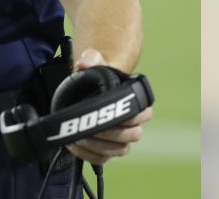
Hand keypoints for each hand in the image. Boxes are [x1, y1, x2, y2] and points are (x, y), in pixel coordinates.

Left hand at [66, 49, 152, 164]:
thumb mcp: (94, 63)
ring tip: (78, 136)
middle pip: (133, 135)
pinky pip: (103, 159)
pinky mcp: (107, 149)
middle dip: (111, 132)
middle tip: (89, 126)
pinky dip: (89, 155)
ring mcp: (121, 139)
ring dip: (99, 146)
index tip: (110, 112)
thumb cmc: (96, 76)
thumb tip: (84, 63)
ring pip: (120, 149)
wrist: (86, 89)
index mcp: (136, 103)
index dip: (130, 116)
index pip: (144, 113)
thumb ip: (91, 59)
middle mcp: (133, 124)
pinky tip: (73, 145)